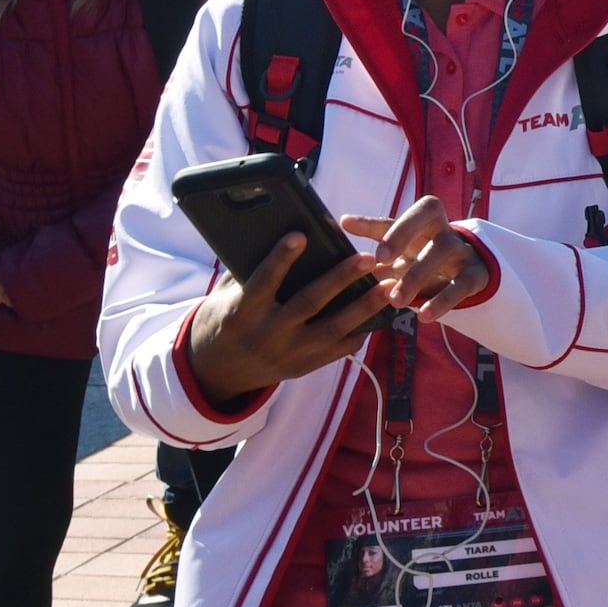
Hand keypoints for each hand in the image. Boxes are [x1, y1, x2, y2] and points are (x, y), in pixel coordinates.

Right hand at [185, 228, 387, 399]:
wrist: (218, 371)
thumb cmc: (225, 319)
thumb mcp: (225, 295)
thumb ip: (249, 271)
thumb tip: (279, 235)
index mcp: (242, 313)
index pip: (263, 282)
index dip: (281, 258)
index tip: (301, 235)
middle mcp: (267, 335)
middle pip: (308, 303)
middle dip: (340, 279)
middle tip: (368, 257)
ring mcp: (288, 354)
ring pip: (332, 329)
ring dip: (364, 307)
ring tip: (389, 285)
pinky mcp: (303, 368)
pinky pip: (338, 351)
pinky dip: (360, 331)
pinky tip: (382, 314)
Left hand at [339, 196, 491, 318]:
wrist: (468, 272)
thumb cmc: (423, 256)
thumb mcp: (401, 247)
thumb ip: (377, 235)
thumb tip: (343, 223)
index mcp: (423, 220)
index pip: (403, 210)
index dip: (381, 217)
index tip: (348, 225)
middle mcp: (443, 229)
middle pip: (428, 218)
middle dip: (403, 234)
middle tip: (381, 258)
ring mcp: (461, 251)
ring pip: (442, 253)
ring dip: (417, 275)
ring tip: (396, 300)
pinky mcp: (475, 276)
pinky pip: (462, 285)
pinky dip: (443, 300)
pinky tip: (423, 316)